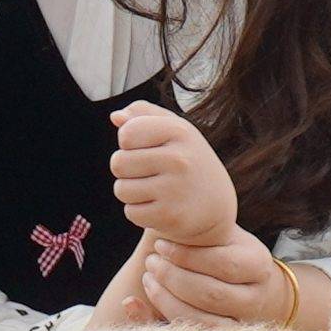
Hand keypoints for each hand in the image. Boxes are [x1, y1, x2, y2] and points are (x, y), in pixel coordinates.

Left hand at [107, 104, 237, 248]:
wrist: (215, 205)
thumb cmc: (186, 160)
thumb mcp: (174, 130)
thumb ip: (144, 114)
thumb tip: (116, 117)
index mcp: (179, 131)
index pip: (127, 134)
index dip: (128, 143)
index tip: (146, 148)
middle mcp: (180, 159)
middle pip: (118, 163)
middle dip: (126, 170)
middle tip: (148, 173)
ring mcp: (176, 189)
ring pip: (121, 190)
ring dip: (131, 192)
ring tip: (154, 189)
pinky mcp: (171, 216)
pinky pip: (131, 212)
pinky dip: (139, 212)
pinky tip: (159, 206)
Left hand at [134, 232, 302, 330]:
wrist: (245, 282)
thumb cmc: (220, 251)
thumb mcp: (215, 238)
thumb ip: (192, 238)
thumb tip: (162, 241)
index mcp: (258, 265)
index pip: (224, 264)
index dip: (187, 256)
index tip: (160, 246)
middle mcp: (255, 298)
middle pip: (212, 295)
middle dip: (174, 278)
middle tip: (151, 263)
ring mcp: (242, 323)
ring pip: (203, 321)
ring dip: (167, 302)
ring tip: (149, 281)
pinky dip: (165, 321)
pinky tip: (147, 304)